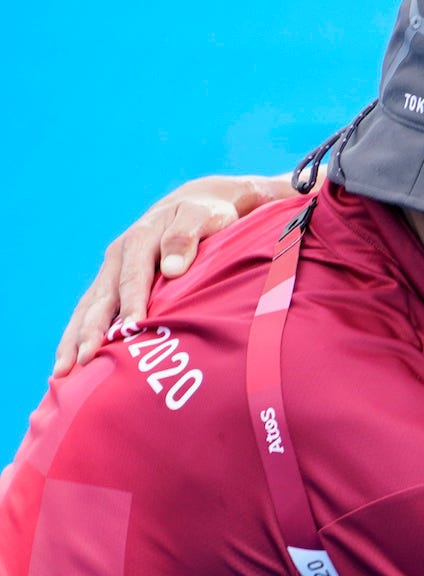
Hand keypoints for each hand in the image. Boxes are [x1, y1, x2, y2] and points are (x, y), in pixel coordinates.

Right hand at [55, 174, 291, 374]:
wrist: (197, 204)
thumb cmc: (208, 214)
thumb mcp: (204, 216)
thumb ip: (187, 236)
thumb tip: (172, 267)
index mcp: (140, 240)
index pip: (134, 278)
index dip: (132, 303)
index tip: (131, 328)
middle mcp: (119, 257)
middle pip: (101, 298)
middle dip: (92, 330)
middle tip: (85, 360)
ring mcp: (112, 271)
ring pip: (88, 308)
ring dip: (75, 339)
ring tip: (64, 371)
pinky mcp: (113, 283)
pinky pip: (91, 311)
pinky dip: (79, 335)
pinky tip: (72, 361)